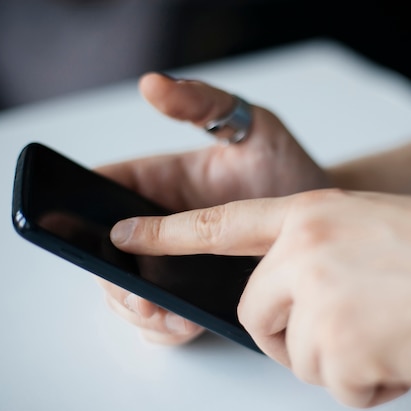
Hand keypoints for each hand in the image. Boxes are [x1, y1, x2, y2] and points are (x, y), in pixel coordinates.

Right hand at [95, 73, 329, 344]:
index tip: (103, 238)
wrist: (323, 220)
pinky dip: (163, 325)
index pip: (103, 190)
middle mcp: (160, 220)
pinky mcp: (195, 290)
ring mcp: (175, 259)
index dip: (87, 213)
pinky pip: (162, 314)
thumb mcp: (252, 126)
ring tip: (167, 314)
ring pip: (129, 289)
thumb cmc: (288, 169)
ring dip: (137, 308)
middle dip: (114, 279)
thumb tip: (152, 84)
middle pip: (107, 252)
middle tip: (140, 295)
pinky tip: (184, 322)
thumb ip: (204, 103)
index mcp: (161, 180)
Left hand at [110, 189, 410, 407]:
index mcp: (312, 216)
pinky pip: (337, 387)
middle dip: (291, 335)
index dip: (169, 231)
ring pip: (297, 356)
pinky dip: (370, 384)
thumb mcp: (372, 229)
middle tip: (344, 334)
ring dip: (342, 360)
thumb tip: (297, 300)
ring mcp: (319, 300)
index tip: (126, 236)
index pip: (222, 223)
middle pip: (256, 314)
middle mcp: (305, 252)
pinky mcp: (340, 350)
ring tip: (392, 335)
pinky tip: (406, 355)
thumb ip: (322, 256)